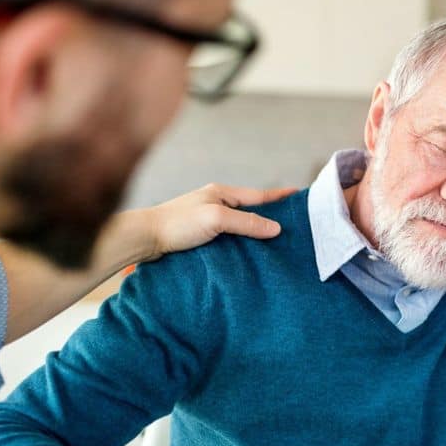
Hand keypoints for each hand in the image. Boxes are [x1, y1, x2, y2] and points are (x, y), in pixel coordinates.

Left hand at [141, 183, 296, 260]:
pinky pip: (229, 237)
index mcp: (222, 193)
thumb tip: (276, 228)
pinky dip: (242, 242)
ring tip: (276, 240)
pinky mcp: (201, 236)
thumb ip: (246, 222)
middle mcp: (216, 204)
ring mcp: (208, 219)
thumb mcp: (216, 219)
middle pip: (251, 210)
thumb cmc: (178, 224)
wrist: (146, 239)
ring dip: (256, 231)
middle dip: (271, 215)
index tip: (300, 195)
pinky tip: (249, 251)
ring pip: (240, 224)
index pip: (259, 195)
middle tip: (295, 223)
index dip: (280, 196)